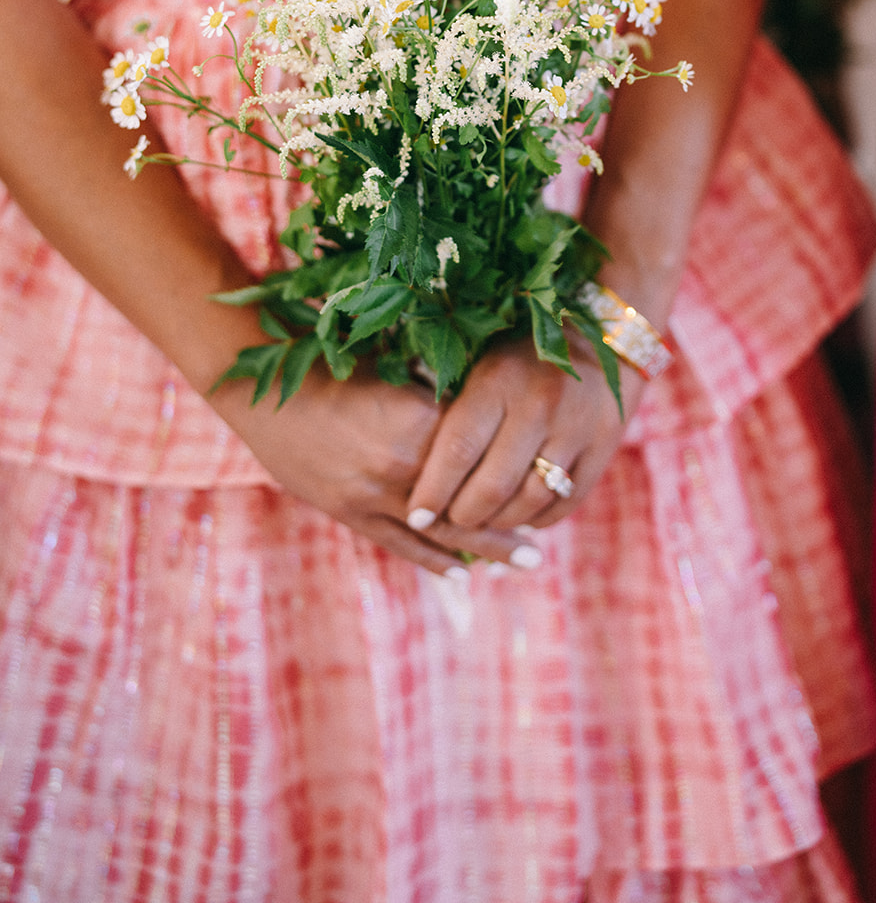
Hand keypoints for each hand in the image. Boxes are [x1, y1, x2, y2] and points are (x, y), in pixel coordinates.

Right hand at [210, 360, 533, 574]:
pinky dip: (431, 560)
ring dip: (482, 550)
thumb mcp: (395, 375)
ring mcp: (373, 496)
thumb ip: (436, 401)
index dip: (511, 468)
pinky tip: (459, 574)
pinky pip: (399, 543)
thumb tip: (485, 414)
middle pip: (467, 504)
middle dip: (506, 527)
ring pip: (439, 531)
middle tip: (541, 549)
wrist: (265, 391)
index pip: (480, 455)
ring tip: (520, 562)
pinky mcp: (349, 512)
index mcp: (417, 425)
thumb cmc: (333, 366)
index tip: (544, 477)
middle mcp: (400, 467)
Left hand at [403, 335, 645, 540]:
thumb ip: (454, 414)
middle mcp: (539, 405)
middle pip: (493, 486)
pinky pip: (564, 503)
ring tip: (481, 520)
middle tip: (449, 521)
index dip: (433, 490)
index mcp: (499, 380)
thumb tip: (415, 473)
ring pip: (529, 501)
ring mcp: (577, 428)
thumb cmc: (520, 355)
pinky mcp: (604, 446)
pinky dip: (536, 519)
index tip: (416, 514)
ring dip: (499, 522)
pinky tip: (519, 515)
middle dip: (462, 515)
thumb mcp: (482, 367)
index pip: (458, 449)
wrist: (599, 335)